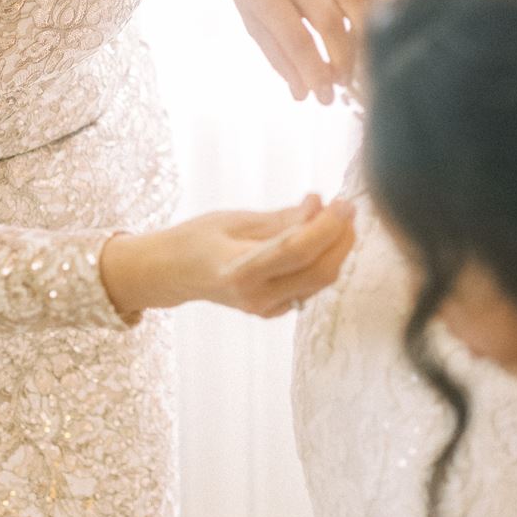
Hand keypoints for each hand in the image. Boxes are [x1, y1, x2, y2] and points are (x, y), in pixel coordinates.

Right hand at [100, 195, 355, 319]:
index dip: (327, 226)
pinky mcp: (272, 312)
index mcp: (240, 270)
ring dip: (336, 249)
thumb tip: (320, 204)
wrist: (170, 274)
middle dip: (341, 239)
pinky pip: (309, 287)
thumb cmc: (196, 239)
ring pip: (319, 282)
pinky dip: (321, 261)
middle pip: (318, 272)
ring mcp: (265, 309)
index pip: (296, 250)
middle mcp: (256, 296)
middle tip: (346, 207)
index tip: (343, 203)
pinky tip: (317, 238)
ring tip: (336, 217)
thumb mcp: (236, 220)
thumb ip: (281, 218)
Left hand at [219, 0, 389, 104]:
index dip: (314, 70)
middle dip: (340, 58)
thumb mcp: (254, 22)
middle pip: (328, 20)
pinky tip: (391, 21)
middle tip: (343, 82)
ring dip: (362, 35)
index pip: (295, 38)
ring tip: (363, 62)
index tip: (324, 96)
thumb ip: (279, 57)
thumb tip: (304, 93)